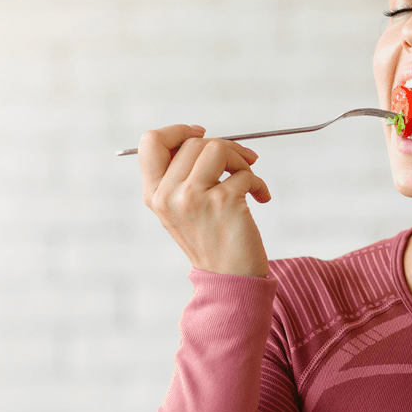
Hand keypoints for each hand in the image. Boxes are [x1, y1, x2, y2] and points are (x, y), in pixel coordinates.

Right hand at [138, 124, 271, 276]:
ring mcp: (194, 198)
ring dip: (242, 160)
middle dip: (225, 147)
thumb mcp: (182, 210)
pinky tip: (261, 198)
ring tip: (250, 180)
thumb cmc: (213, 241)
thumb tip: (204, 137)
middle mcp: (168, 195)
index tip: (202, 133)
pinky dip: (259, 184)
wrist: (231, 279)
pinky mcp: (224, 202)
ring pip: (218, 148)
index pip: (151, 142)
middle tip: (243, 162)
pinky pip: (246, 173)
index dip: (178, 131)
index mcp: (154, 195)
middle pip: (193, 142)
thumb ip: (181, 176)